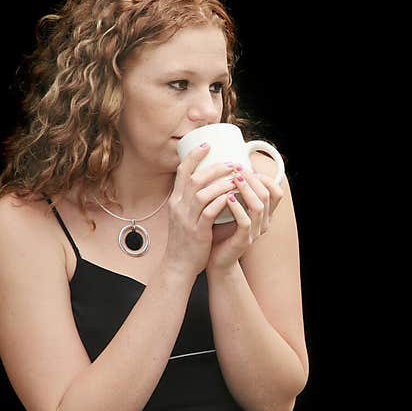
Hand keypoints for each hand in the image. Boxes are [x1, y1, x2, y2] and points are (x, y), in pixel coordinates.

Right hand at [163, 144, 236, 276]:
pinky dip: (221, 202)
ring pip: (202, 193)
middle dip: (214, 167)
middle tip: (232, 163)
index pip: (182, 172)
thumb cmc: (186, 239)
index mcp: (175, 200)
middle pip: (194, 178)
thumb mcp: (184, 215)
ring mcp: (186, 219)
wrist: (179, 265)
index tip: (207, 145)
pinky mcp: (197, 231)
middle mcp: (178, 206)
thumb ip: (194, 200)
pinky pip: (209, 212)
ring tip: (236, 178)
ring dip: (221, 183)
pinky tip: (232, 196)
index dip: (193, 156)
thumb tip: (210, 182)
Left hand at [207, 164, 285, 271]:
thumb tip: (230, 168)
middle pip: (267, 195)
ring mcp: (256, 232)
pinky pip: (245, 221)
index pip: (276, 192)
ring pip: (259, 206)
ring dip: (246, 190)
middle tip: (237, 170)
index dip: (265, 178)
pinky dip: (237, 208)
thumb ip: (236, 192)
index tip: (247, 169)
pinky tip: (227, 198)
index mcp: (265, 214)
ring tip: (234, 179)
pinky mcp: (244, 240)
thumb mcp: (231, 207)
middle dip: (252, 179)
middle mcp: (264, 222)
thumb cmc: (221, 230)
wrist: (214, 258)